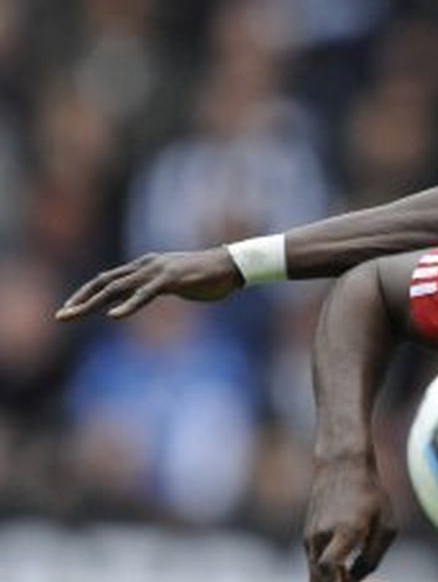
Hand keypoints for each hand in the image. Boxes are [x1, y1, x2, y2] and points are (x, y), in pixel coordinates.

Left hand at [56, 247, 243, 320]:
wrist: (234, 265)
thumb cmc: (210, 277)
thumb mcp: (177, 284)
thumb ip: (158, 289)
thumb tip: (148, 297)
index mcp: (145, 266)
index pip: (107, 280)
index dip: (86, 294)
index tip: (71, 309)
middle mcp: (145, 265)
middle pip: (104, 282)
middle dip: (80, 299)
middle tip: (60, 316)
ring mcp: (157, 271)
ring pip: (116, 287)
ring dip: (91, 303)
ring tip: (73, 315)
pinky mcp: (170, 279)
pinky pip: (144, 294)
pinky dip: (128, 305)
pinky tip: (113, 316)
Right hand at [304, 456, 397, 581]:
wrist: (342, 466)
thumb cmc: (372, 494)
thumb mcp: (387, 525)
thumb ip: (374, 556)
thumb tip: (358, 580)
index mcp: (345, 530)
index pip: (330, 570)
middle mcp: (322, 536)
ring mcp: (311, 537)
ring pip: (316, 578)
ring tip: (366, 581)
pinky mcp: (308, 537)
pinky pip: (316, 566)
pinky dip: (332, 576)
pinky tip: (353, 567)